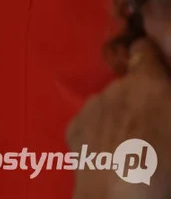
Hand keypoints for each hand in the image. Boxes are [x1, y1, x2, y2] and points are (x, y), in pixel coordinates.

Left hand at [67, 39, 170, 198]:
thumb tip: (164, 98)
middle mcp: (114, 88)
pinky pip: (90, 123)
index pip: (144, 50)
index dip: (151, 56)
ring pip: (108, 104)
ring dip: (119, 116)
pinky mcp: (73, 129)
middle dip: (141, 98)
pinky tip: (112, 154)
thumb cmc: (165, 161)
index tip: (157, 68)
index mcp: (147, 82)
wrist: (120, 195)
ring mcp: (89, 108)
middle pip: (129, 84)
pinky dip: (100, 132)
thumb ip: (168, 99)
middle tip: (153, 125)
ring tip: (133, 146)